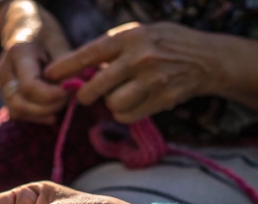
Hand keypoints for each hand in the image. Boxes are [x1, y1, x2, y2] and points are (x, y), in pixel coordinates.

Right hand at [0, 1, 70, 122]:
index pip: (29, 86)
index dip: (50, 95)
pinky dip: (36, 116)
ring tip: (60, 105)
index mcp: (17, 53)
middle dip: (46, 108)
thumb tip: (73, 89)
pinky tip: (52, 113)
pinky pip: (18, 112)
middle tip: (66, 99)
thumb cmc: (44, 33)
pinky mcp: (5, 93)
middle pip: (19, 104)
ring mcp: (2, 84)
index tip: (68, 91)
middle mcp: (4, 71)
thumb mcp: (58, 42)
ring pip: (16, 111)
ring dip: (41, 114)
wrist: (23, 27)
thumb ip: (64, 67)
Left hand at [45, 22, 223, 123]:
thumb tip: (76, 67)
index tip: (49, 76)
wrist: (208, 59)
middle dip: (85, 95)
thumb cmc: (165, 43)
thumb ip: (111, 48)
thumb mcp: (139, 33)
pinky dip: (124, 113)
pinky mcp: (161, 100)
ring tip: (118, 94)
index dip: (65, 67)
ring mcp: (152, 81)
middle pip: (95, 87)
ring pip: (112, 104)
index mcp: (129, 37)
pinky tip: (131, 103)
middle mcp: (139, 58)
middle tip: (86, 95)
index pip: (88, 54)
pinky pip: (127, 116)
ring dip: (109, 104)